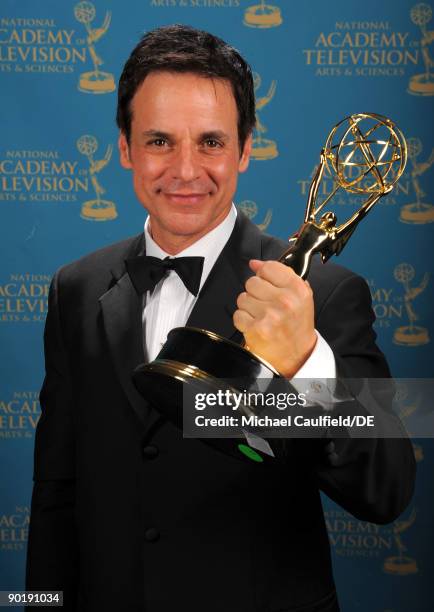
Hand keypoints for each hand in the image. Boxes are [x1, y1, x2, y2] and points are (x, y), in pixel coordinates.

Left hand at [233, 260, 316, 376]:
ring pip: (243, 298)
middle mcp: (285, 301)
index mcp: (298, 290)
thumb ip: (281, 276)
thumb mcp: (300, 297)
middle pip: (252, 282)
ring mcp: (270, 315)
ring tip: (261, 316)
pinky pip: (238, 314)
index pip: (269, 267)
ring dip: (248, 307)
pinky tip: (255, 325)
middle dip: (255, 293)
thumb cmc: (296, 326)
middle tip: (265, 304)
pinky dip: (243, 320)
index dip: (264, 274)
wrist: (297, 355)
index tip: (266, 281)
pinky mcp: (256, 328)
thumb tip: (255, 263)